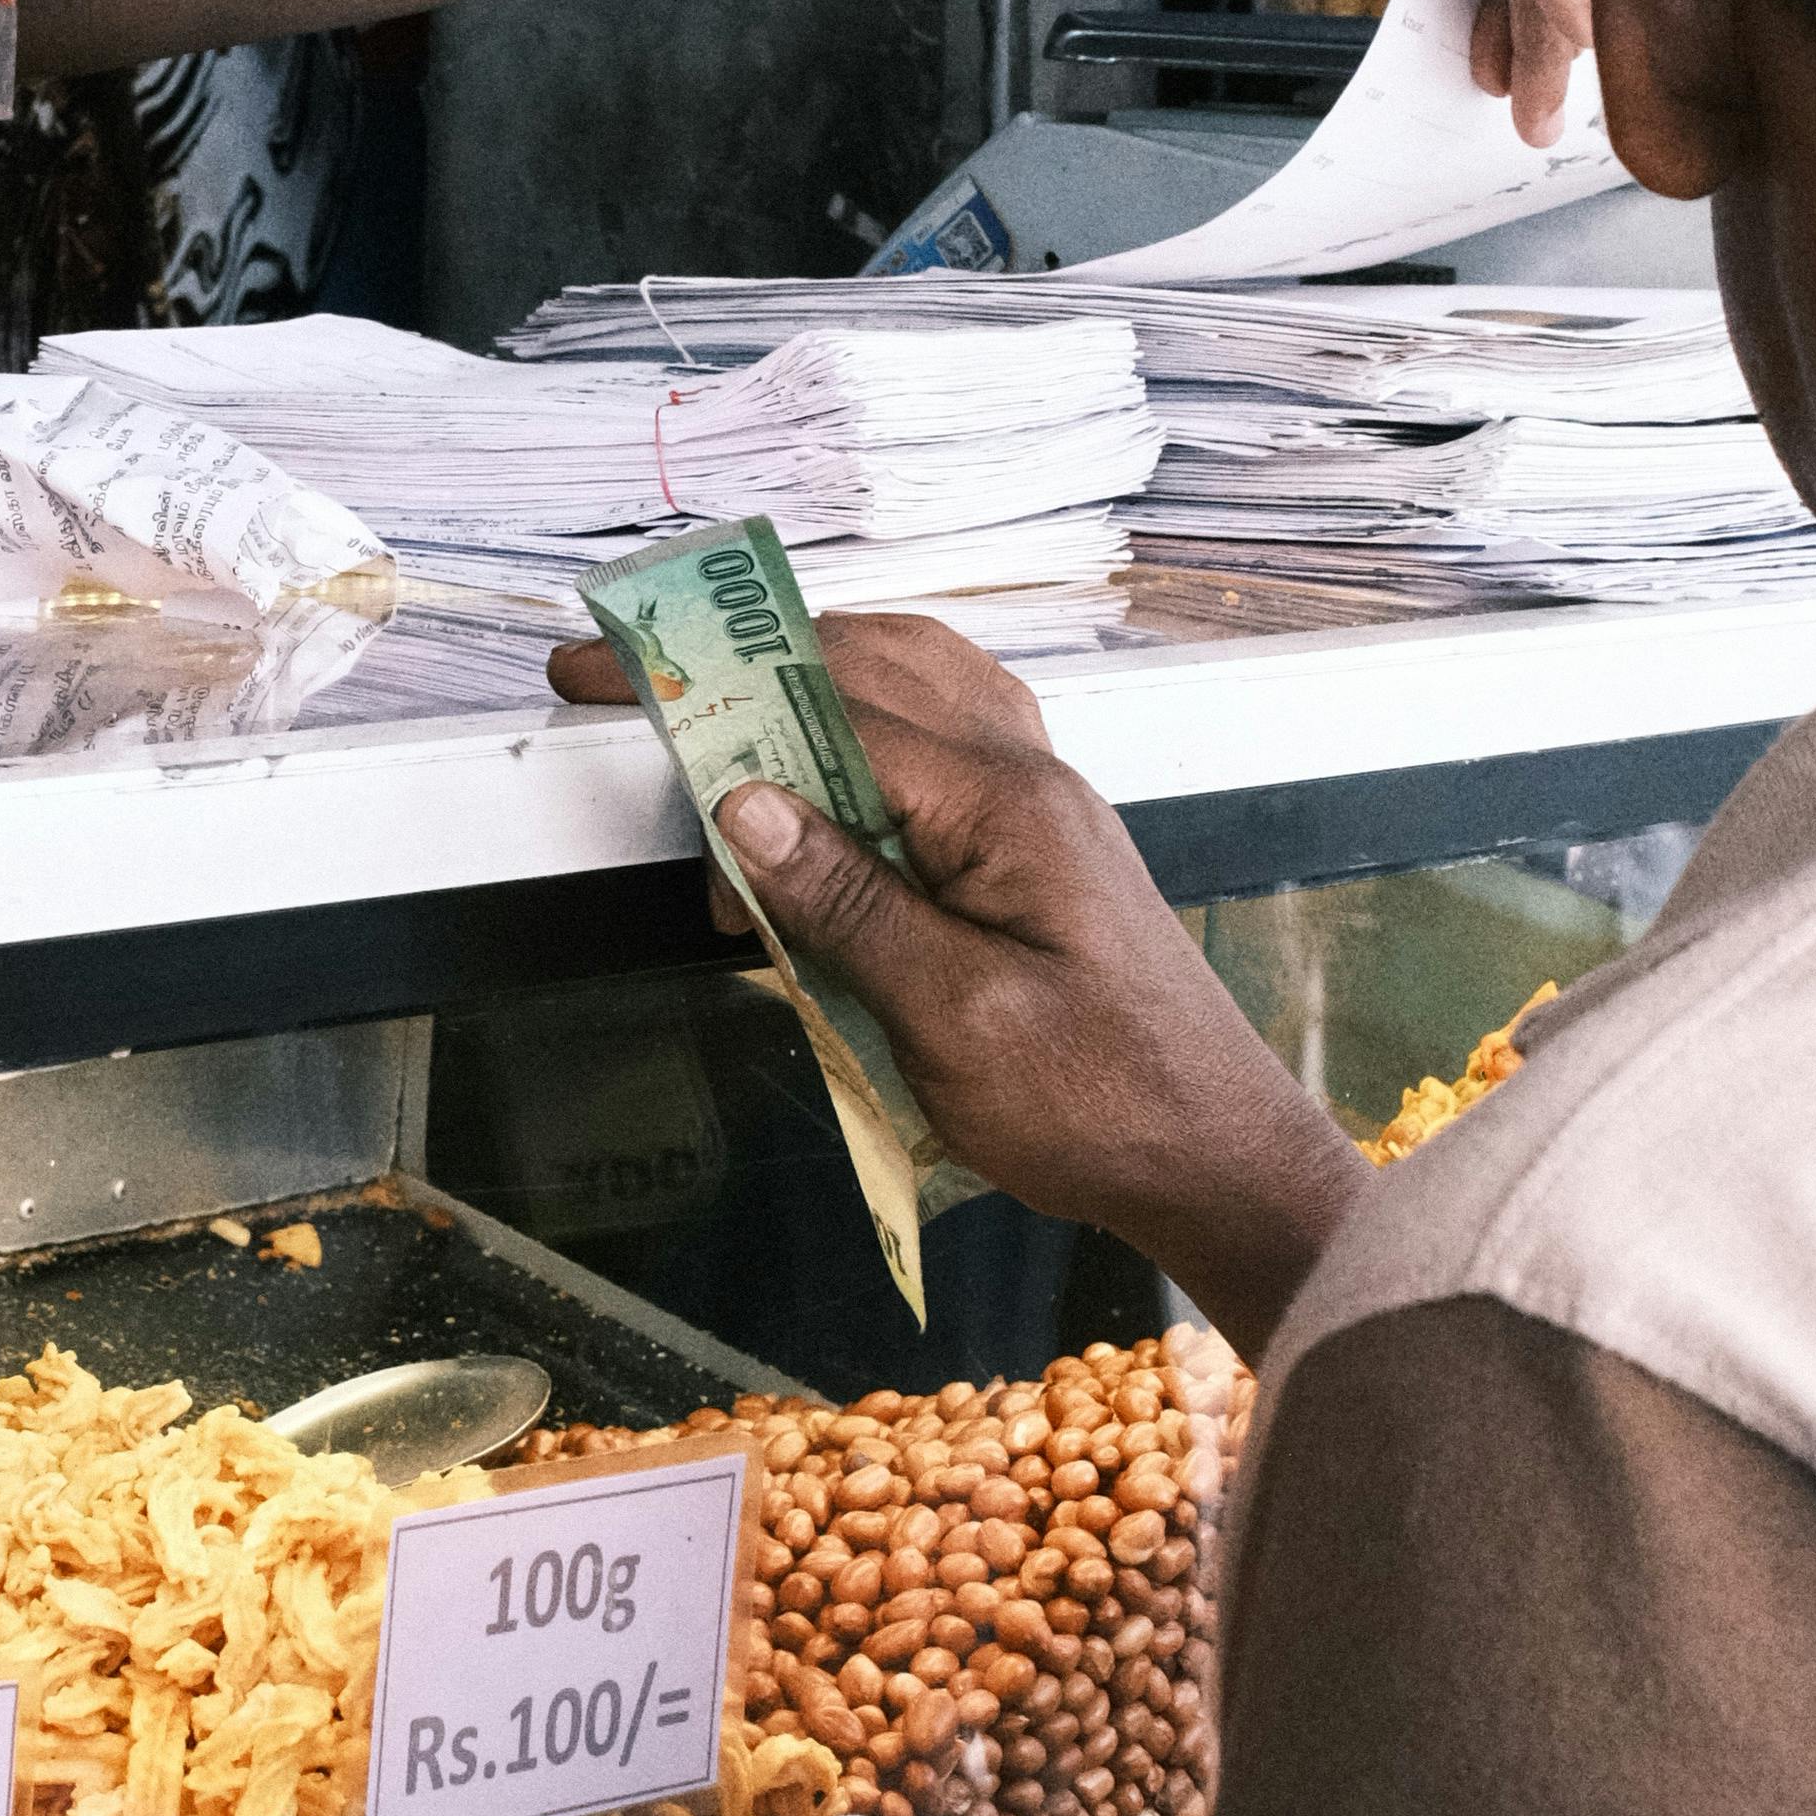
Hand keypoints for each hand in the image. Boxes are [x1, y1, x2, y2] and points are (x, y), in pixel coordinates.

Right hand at [548, 614, 1368, 1354]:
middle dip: (743, 658)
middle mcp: (1028, 776)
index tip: (603, 678)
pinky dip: (866, 730)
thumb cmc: (1100, 1104)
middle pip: (870, 662)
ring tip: (716, 731)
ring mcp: (1042, 802)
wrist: (1212, 1157)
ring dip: (806, 685)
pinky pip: (946, 739)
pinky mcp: (1041, 842)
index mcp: (1004, 805)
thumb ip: (848, 902)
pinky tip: (818, 784)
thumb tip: (743, 805)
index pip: (830, 704)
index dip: (707, 685)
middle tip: (633, 683)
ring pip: (914, 683)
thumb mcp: (953, 1017)